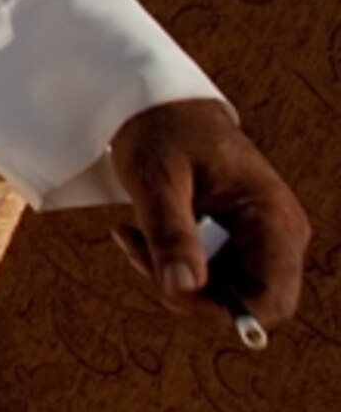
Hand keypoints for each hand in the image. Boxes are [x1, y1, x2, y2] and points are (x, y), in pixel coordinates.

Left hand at [106, 99, 308, 332]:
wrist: (159, 103)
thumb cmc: (161, 131)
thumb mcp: (157, 178)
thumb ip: (170, 232)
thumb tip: (182, 289)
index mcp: (275, 219)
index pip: (272, 300)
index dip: (222, 309)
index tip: (169, 284)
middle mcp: (279, 236)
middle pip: (247, 302)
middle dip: (190, 291)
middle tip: (140, 252)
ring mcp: (260, 240)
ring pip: (223, 292)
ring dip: (173, 276)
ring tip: (133, 235)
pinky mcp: (236, 241)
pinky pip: (210, 275)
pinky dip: (171, 264)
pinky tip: (137, 234)